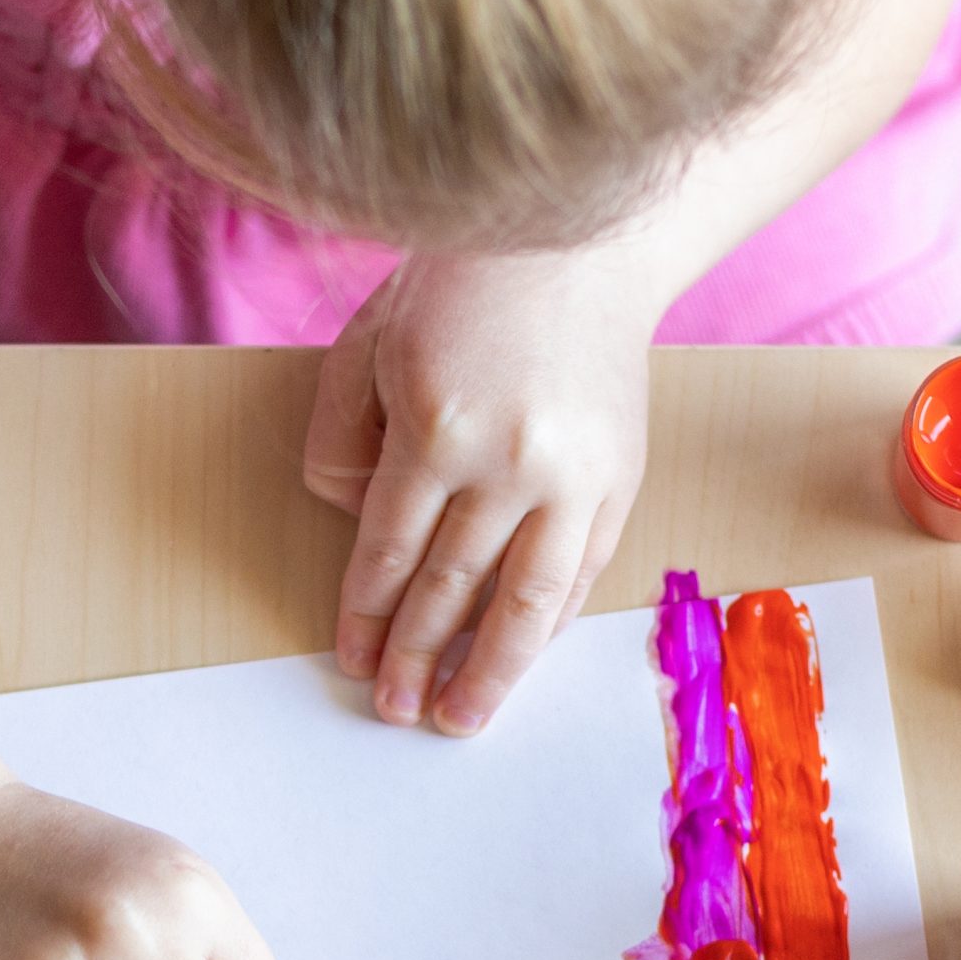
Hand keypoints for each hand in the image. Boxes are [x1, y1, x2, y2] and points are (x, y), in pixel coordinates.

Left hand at [304, 246, 653, 734]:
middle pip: (451, 587)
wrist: (584, 243)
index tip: (352, 660)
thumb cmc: (461, 288)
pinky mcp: (619, 480)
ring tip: (460, 716)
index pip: (389, 550)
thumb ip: (341, 441)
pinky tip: (520, 660)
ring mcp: (574, 476)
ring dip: (489, 670)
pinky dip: (547, 625)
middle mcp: (509, 461)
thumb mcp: (367, 345)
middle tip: (395, 709)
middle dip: (416, 656)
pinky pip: (579, 575)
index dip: (367, 613)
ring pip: (525, 600)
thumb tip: (353, 526)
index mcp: (437, 428)